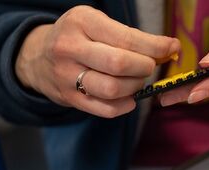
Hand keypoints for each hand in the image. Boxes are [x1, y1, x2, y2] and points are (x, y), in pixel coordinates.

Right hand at [15, 5, 179, 117]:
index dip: (155, 47)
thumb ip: (131, 36)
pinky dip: (125, 106)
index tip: (171, 49)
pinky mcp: (69, 98)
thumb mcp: (97, 24)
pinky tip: (128, 98)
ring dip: (135, 88)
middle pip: (120, 64)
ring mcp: (67, 75)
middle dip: (144, 68)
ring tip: (136, 81)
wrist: (37, 57)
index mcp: (81, 21)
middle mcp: (70, 47)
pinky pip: (106, 109)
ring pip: (113, 89)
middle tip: (147, 67)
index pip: (127, 38)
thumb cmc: (79, 38)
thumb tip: (170, 48)